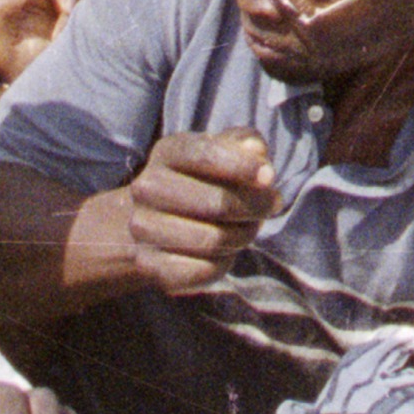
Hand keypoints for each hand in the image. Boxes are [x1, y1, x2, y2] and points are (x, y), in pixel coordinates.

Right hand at [121, 124, 276, 294]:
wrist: (153, 219)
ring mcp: (143, 228)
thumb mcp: (220, 151)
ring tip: (248, 228)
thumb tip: (257, 150)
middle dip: (255, 207)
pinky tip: (223, 251)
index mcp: (166, 152)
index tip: (270, 177)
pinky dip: (224, 262)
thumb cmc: (201, 179)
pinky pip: (203, 270)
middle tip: (270, 206)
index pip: (206, 155)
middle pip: (217, 203)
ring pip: (213, 240)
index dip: (243, 166)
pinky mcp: (149, 264)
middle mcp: (147, 188)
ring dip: (243, 236)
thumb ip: (244, 144)